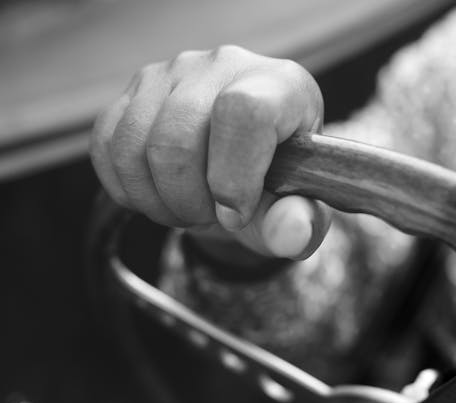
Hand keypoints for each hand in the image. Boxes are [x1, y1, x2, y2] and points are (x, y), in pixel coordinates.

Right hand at [91, 45, 330, 258]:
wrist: (246, 158)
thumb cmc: (276, 180)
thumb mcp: (297, 208)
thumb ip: (300, 224)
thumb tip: (289, 233)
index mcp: (280, 87)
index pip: (243, 113)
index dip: (233, 176)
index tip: (236, 213)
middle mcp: (223, 67)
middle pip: (177, 138)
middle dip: (188, 201)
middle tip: (209, 218)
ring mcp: (172, 74)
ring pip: (134, 145)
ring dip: (156, 200)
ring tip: (187, 209)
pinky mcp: (133, 92)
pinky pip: (107, 146)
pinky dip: (128, 189)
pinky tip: (159, 195)